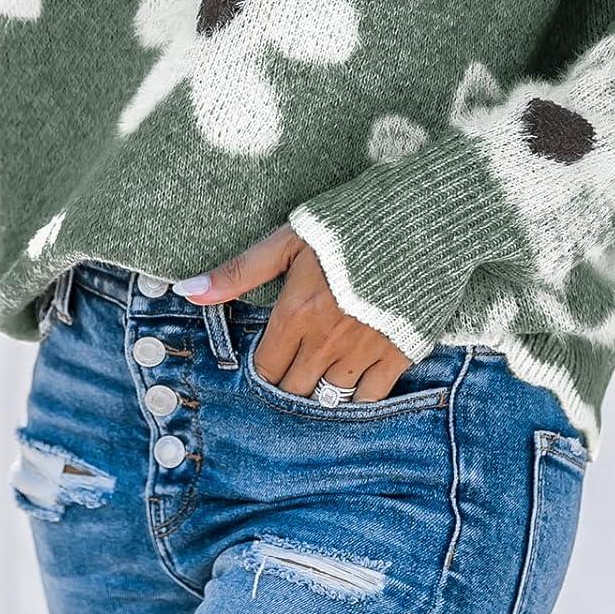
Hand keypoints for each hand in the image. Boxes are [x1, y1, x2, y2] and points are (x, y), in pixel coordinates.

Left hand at [173, 221, 413, 402]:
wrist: (426, 215)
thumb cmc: (353, 219)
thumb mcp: (290, 237)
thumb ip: (240, 271)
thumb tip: (188, 291)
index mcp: (297, 312)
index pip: (265, 367)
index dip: (263, 365)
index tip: (270, 354)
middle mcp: (328, 340)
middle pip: (294, 388)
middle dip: (288, 380)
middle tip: (293, 364)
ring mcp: (366, 350)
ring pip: (329, 398)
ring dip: (320, 390)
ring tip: (320, 372)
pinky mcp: (402, 352)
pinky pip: (370, 398)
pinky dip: (358, 395)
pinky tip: (354, 377)